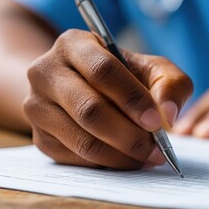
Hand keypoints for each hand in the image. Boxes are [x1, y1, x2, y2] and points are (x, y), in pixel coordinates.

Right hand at [23, 29, 192, 169]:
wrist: (82, 88)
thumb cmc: (124, 77)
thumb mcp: (152, 70)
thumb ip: (170, 84)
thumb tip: (168, 114)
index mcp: (74, 44)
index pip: (103, 71)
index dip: (133, 99)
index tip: (157, 121)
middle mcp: (46, 72)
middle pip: (90, 110)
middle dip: (130, 135)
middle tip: (157, 150)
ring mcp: (37, 106)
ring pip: (83, 141)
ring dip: (122, 155)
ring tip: (148, 157)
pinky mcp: (40, 137)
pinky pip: (77, 159)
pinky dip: (108, 164)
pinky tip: (127, 159)